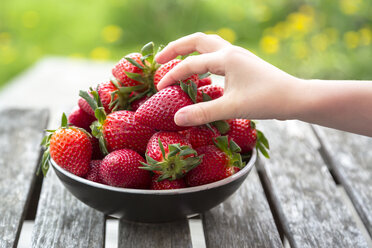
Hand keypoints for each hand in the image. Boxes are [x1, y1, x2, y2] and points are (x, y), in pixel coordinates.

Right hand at [155, 32, 301, 126]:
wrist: (294, 97)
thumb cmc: (266, 100)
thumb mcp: (232, 108)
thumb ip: (203, 113)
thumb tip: (176, 118)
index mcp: (226, 58)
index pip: (190, 64)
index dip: (172, 76)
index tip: (158, 88)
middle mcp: (230, 52)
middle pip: (196, 41)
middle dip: (175, 48)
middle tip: (160, 60)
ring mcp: (238, 56)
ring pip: (208, 44)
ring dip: (190, 50)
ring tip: (177, 61)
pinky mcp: (242, 64)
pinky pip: (217, 55)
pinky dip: (203, 59)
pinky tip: (202, 72)